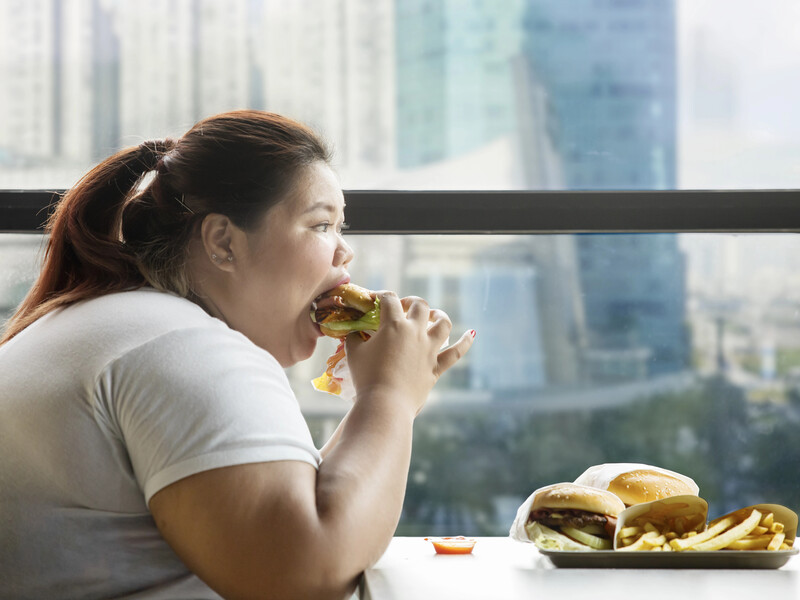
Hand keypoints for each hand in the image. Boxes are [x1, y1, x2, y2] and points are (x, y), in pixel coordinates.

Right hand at [345, 292, 473, 414]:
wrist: (385, 404)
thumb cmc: (366, 377)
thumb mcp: (354, 353)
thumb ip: (354, 338)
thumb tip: (354, 333)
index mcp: (394, 325)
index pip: (389, 300)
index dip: (381, 296)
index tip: (374, 300)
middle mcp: (415, 332)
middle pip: (420, 306)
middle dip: (411, 302)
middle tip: (402, 308)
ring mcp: (429, 349)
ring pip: (443, 324)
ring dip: (439, 315)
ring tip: (433, 315)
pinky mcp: (436, 366)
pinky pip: (455, 352)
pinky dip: (465, 342)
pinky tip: (471, 334)